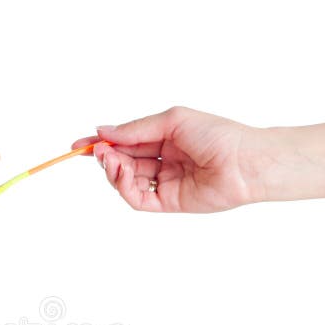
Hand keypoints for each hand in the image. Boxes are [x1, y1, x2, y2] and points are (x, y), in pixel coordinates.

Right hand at [71, 106, 266, 212]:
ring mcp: (164, 183)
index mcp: (164, 139)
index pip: (125, 142)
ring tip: (109, 160)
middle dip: (105, 156)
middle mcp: (162, 161)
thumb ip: (136, 129)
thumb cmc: (219, 135)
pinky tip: (123, 172)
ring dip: (112, 170)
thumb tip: (104, 130)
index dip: (101, 143)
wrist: (245, 162)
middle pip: (122, 162)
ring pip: (126, 181)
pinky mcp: (168, 203)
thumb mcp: (172, 121)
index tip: (78, 145)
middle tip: (94, 151)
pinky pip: (138, 198)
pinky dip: (125, 187)